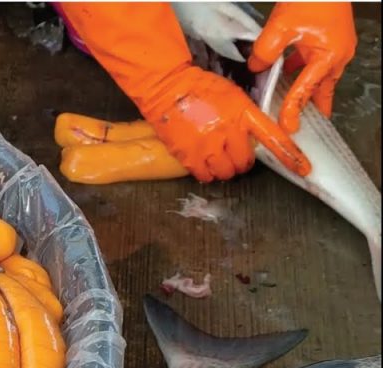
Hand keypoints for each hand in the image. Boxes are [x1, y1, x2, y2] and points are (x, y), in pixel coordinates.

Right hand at [58, 3, 309, 181]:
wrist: (167, 88)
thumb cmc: (200, 88)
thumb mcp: (234, 96)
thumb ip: (247, 116)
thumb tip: (254, 138)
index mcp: (243, 114)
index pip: (273, 138)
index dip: (290, 156)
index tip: (303, 169)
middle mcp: (228, 133)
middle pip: (246, 162)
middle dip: (243, 159)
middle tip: (234, 152)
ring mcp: (207, 147)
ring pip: (227, 173)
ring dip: (226, 168)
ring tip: (218, 157)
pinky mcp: (189, 157)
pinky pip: (206, 176)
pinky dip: (208, 173)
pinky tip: (205, 162)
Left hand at [249, 2, 356, 132]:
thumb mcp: (281, 26)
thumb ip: (266, 51)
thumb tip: (255, 68)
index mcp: (329, 56)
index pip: (306, 90)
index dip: (293, 109)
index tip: (287, 126)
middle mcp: (337, 56)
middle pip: (321, 90)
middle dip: (311, 109)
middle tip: (300, 127)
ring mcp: (336, 48)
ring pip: (319, 78)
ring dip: (306, 91)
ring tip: (294, 108)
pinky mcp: (330, 40)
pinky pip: (315, 63)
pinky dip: (302, 72)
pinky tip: (287, 74)